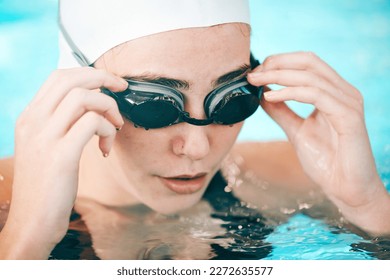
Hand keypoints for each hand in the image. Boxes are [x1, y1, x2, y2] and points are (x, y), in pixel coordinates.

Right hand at [1, 67, 126, 257]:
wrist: (32, 222)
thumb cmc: (45, 185)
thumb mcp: (45, 147)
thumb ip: (60, 124)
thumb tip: (90, 107)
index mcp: (30, 118)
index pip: (59, 77)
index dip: (90, 73)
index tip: (110, 83)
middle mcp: (33, 122)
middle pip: (71, 79)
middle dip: (104, 78)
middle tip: (122, 90)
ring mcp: (45, 138)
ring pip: (84, 97)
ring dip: (109, 107)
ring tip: (115, 126)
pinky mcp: (60, 156)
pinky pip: (92, 123)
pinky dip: (108, 130)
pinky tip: (106, 147)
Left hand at [247, 52, 389, 234]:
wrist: (346, 189)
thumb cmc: (326, 161)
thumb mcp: (297, 131)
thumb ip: (282, 112)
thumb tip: (262, 95)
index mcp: (334, 93)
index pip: (307, 63)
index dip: (280, 62)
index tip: (256, 72)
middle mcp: (344, 92)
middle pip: (309, 61)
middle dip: (277, 63)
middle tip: (253, 73)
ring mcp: (348, 102)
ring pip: (309, 76)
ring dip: (278, 76)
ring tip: (256, 82)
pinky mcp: (348, 116)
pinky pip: (315, 94)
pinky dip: (290, 92)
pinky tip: (270, 96)